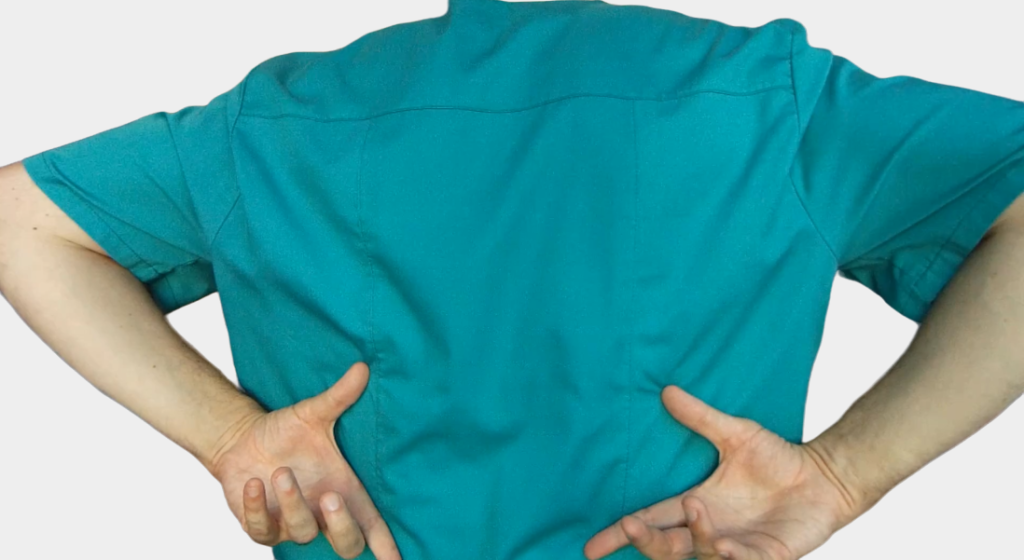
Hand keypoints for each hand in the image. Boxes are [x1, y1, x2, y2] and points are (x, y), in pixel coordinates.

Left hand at [208, 361, 400, 559]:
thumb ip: (339, 397)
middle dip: (343, 528)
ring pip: (302, 532)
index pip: (372, 526)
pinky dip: (258, 509)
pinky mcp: (262, 526)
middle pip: (347, 546)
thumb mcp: (313, 414)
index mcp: (343, 490)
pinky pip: (262, 530)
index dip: (386, 546)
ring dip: (293, 503)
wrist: (242, 438)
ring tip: (280, 472)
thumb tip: (362, 367)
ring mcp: (292, 523)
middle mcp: (322, 512)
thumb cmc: (286, 431)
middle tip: (331, 499)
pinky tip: (255, 485)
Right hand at [583, 385, 862, 559]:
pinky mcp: (767, 556)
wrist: (823, 475)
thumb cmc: (778, 458)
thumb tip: (667, 390)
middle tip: (632, 527)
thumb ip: (700, 417)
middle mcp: (710, 529)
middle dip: (645, 541)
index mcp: (696, 504)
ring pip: (699, 555)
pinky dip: (731, 557)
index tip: (591, 547)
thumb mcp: (735, 433)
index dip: (621, 534)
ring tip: (697, 510)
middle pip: (665, 547)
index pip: (651, 521)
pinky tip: (726, 547)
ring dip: (692, 537)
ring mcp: (737, 546)